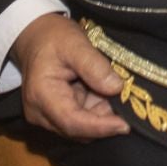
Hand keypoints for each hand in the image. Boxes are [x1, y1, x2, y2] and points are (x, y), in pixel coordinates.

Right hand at [10, 14, 127, 140]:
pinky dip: (97, 111)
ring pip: (81, 127)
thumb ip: (94, 66)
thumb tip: (117, 88)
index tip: (125, 125)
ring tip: (121, 98)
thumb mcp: (75, 43)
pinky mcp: (56, 114)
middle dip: (105, 122)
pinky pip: (80, 119)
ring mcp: (47, 115)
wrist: (36, 36)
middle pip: (77, 129)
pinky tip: (108, 97)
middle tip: (130, 108)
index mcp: (41, 95)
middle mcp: (40, 113)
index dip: (100, 127)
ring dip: (102, 116)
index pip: (72, 122)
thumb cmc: (52, 36)